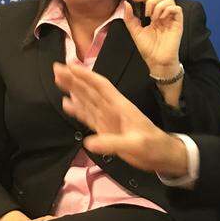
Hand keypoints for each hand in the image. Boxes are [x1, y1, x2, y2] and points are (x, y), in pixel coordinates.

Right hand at [53, 62, 187, 175]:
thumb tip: (88, 142)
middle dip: (74, 79)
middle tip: (56, 68)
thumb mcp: (136, 145)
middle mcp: (112, 109)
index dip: (86, 75)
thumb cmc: (153, 146)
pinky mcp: (106, 129)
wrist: (162, 155)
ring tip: (58, 80)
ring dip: (73, 90)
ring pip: (87, 101)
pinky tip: (67, 104)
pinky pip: (89, 117)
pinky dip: (77, 110)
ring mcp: (108, 119)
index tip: (71, 65)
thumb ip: (114, 143)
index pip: (101, 86)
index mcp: (120, 106)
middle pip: (90, 90)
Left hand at [123, 0, 181, 76]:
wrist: (156, 60)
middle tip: (147, 15)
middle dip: (152, 1)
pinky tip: (161, 19)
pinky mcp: (178, 24)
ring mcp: (171, 19)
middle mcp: (163, 16)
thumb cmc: (148, 49)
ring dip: (159, 6)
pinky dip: (168, 10)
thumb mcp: (135, 32)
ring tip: (154, 19)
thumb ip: (129, 18)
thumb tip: (126, 3)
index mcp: (153, 17)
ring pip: (169, 1)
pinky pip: (177, 9)